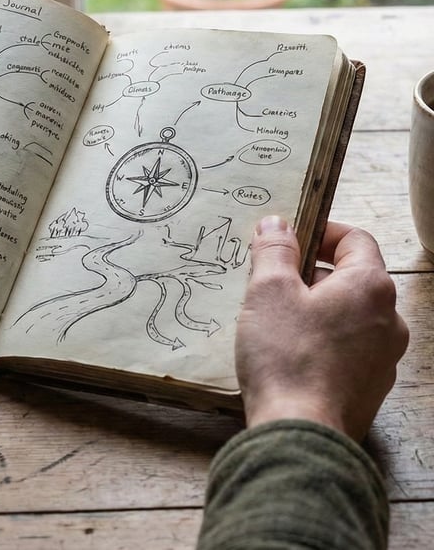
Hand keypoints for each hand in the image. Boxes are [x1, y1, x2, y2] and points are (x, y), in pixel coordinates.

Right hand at [236, 216, 408, 441]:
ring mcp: (385, 357)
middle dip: (310, 273)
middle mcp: (389, 319)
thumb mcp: (268, 290)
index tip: (288, 240)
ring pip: (349, 314)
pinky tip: (289, 353)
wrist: (300, 434)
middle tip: (271, 282)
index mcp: (370, 287)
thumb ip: (274, 249)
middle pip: (351, 278)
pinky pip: (348, 347)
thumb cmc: (286, 356)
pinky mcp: (371, 386)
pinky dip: (322, 339)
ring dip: (316, 307)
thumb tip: (277, 224)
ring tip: (275, 320)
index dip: (320, 232)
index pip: (355, 238)